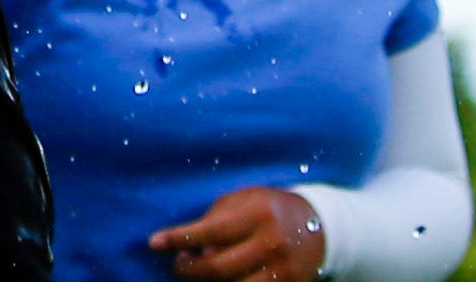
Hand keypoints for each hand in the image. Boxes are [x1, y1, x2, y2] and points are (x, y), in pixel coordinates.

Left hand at [149, 187, 324, 281]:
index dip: (178, 238)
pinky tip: (221, 280)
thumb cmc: (268, 209)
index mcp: (257, 214)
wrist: (321, 226)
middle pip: (218, 267)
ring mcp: (282, 270)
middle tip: (177, 263)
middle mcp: (271, 244)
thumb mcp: (242, 201)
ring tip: (197, 271)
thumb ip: (215, 221)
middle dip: (188, 268)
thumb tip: (191, 251)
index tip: (154, 243)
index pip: (210, 231)